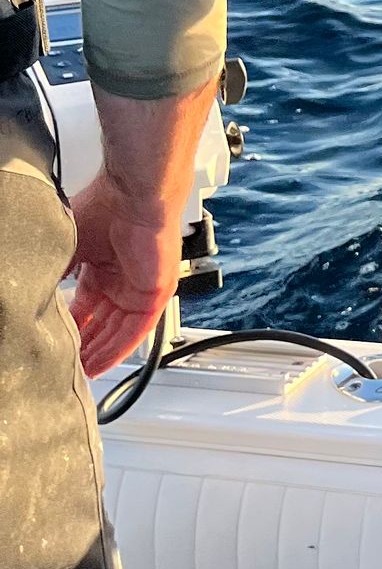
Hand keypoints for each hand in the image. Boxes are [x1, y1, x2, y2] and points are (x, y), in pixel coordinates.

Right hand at [67, 171, 180, 374]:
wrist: (134, 195)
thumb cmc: (105, 206)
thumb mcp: (70, 248)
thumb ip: (59, 273)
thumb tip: (39, 292)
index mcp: (102, 267)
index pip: (85, 307)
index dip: (73, 327)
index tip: (58, 344)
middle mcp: (122, 279)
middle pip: (103, 323)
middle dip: (86, 346)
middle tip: (69, 366)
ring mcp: (140, 287)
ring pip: (119, 331)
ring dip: (101, 352)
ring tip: (82, 372)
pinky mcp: (156, 293)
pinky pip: (138, 329)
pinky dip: (119, 348)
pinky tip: (103, 363)